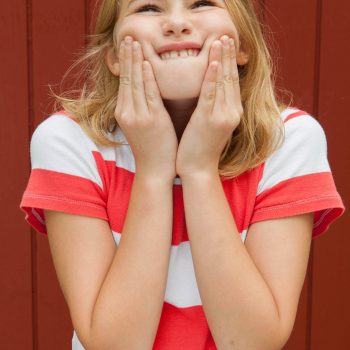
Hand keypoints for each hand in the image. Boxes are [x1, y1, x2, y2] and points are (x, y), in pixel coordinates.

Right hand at [115, 36, 177, 179]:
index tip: (127, 46)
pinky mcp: (152, 120)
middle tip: (128, 36)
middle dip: (128, 56)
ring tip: (135, 42)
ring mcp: (139, 116)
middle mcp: (128, 112)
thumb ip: (139, 108)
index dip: (125, 63)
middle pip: (127, 79)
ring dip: (136, 61)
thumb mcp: (140, 126)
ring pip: (136, 83)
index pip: (124, 82)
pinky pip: (149, 95)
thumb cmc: (152, 148)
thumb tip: (142, 92)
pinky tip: (147, 64)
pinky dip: (148, 78)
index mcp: (124, 113)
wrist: (155, 169)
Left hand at [176, 35, 242, 178]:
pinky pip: (211, 93)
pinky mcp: (209, 120)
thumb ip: (214, 107)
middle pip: (230, 77)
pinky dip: (212, 76)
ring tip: (220, 40)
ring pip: (223, 82)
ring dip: (222, 59)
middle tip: (226, 34)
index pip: (232, 81)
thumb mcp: (211, 124)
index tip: (226, 44)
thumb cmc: (200, 147)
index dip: (230, 62)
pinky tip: (213, 61)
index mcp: (232, 112)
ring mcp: (222, 116)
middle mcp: (232, 112)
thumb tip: (210, 90)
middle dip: (228, 55)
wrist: (198, 169)